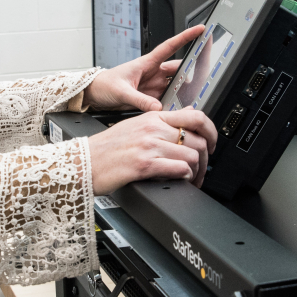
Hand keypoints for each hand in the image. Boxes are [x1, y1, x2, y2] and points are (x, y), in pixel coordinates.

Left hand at [83, 26, 204, 111]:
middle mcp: (153, 73)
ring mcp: (154, 85)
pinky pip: (168, 99)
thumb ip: (139, 100)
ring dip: (184, 90)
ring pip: (176, 85)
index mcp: (146, 63)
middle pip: (178, 69)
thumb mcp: (121, 91)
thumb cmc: (104, 85)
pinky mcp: (152, 97)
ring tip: (193, 96)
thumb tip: (157, 107)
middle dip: (192, 71)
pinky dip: (174, 103)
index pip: (170, 47)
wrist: (94, 95)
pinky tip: (179, 109)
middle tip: (204, 76)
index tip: (200, 30)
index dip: (186, 37)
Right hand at [88, 109, 217, 194]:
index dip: (212, 131)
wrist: (84, 162)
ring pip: (192, 155)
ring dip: (198, 172)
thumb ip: (161, 122)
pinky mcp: (144, 164)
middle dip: (207, 159)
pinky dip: (186, 177)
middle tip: (203, 169)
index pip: (195, 116)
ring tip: (192, 179)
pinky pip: (179, 169)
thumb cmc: (107, 148)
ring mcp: (149, 146)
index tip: (213, 143)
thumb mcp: (135, 125)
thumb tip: (187, 117)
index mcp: (153, 117)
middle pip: (198, 139)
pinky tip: (181, 181)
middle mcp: (153, 129)